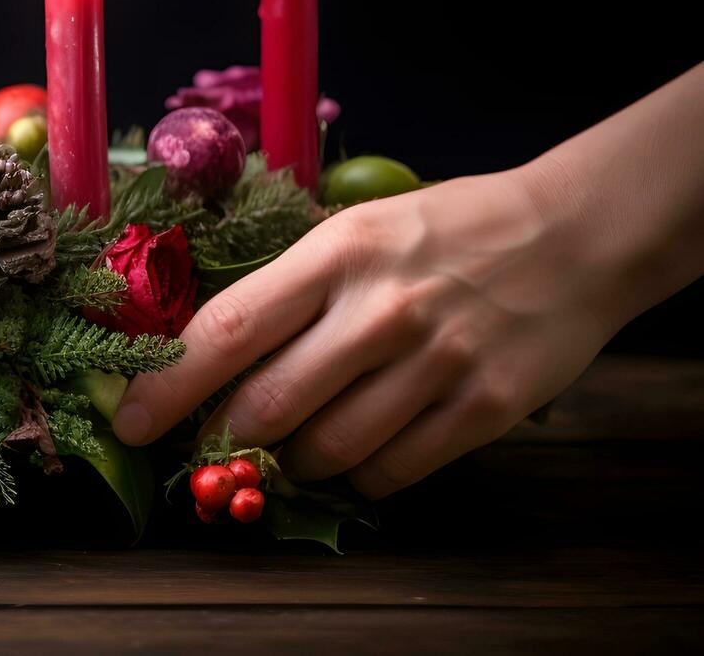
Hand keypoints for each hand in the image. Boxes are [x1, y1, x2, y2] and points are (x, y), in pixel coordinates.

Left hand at [112, 65, 703, 497]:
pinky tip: (362, 449)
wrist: (574, 235)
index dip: (168, 384)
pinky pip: (391, 473)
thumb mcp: (357, 230)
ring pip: (326, 451)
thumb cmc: (444, 231)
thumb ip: (289, 286)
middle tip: (213, 444)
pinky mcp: (482, 409)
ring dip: (294, 461)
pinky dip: (360, 476)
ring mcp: (435, 362)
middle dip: (224, 438)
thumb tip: (198, 349)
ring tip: (300, 439)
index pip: (228, 329)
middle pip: (268, 405)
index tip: (130, 420)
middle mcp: (381, 309)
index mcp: (336, 254)